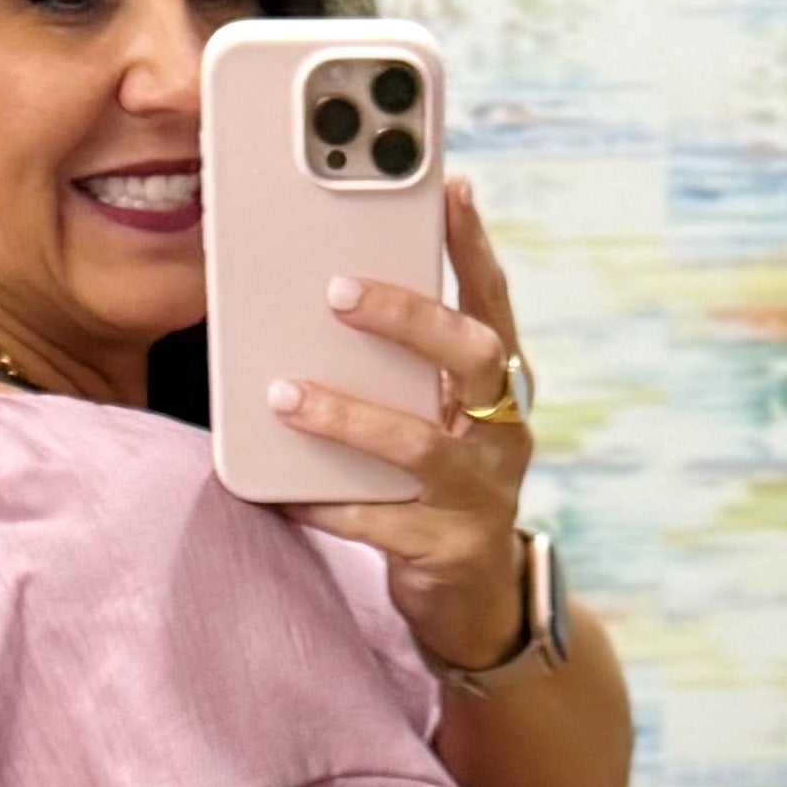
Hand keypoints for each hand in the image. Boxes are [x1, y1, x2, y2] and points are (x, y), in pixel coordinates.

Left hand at [267, 175, 534, 672]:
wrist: (469, 599)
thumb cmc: (434, 485)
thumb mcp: (432, 419)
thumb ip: (404, 369)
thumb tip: (328, 293)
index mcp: (503, 389)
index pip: (495, 303)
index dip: (475, 246)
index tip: (450, 187)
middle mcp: (505, 434)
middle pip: (475, 357)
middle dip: (409, 318)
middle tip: (337, 292)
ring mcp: (482, 495)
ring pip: (418, 444)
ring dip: (347, 416)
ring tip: (283, 395)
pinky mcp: (448, 550)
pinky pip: (379, 522)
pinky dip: (326, 504)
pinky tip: (281, 492)